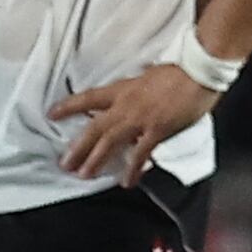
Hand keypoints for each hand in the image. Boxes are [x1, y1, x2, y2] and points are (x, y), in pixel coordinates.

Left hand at [51, 62, 222, 182]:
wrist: (199, 70)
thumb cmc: (179, 70)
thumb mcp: (148, 75)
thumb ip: (137, 86)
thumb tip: (134, 89)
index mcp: (122, 89)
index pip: (88, 99)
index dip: (68, 107)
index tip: (51, 114)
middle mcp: (125, 105)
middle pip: (94, 129)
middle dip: (77, 147)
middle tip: (64, 163)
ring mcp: (140, 119)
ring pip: (110, 143)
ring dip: (95, 160)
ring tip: (84, 174)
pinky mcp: (157, 131)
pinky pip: (140, 154)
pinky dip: (132, 169)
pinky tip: (127, 181)